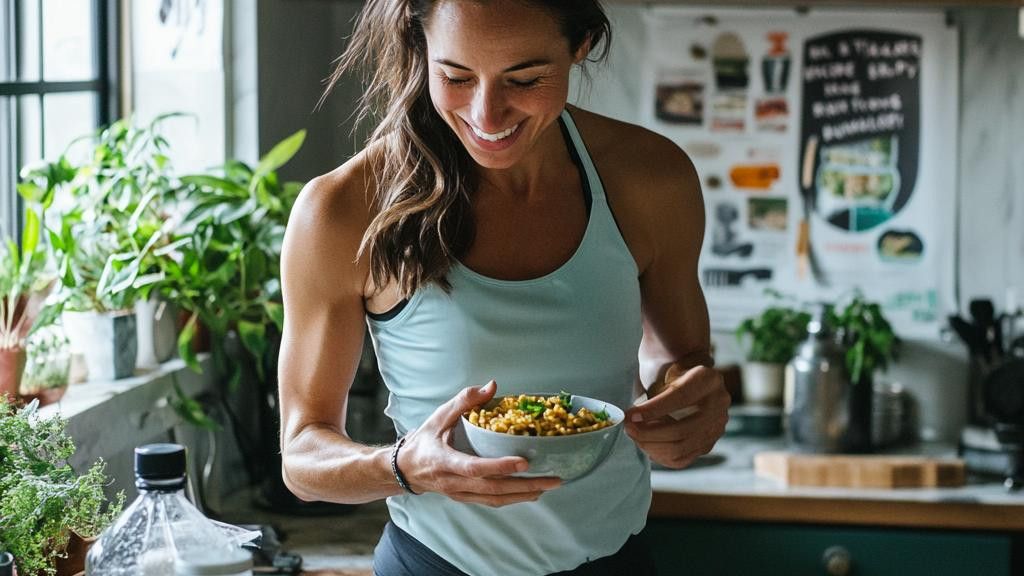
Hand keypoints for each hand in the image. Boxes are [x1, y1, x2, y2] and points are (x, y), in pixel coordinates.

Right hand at [397, 380, 561, 505]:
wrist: (405, 469)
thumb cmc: (423, 441)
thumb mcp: (438, 417)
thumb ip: (463, 401)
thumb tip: (491, 386)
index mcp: (445, 461)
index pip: (474, 467)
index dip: (499, 467)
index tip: (523, 462)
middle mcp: (454, 483)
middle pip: (493, 489)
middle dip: (525, 485)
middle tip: (552, 479)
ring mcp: (460, 494)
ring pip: (495, 499)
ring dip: (524, 494)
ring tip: (549, 486)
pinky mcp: (466, 498)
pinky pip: (492, 502)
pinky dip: (514, 498)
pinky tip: (532, 492)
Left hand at [624, 364, 728, 468]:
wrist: (685, 379)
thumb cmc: (668, 371)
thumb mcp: (661, 364)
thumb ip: (650, 378)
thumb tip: (632, 411)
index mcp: (707, 379)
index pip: (681, 397)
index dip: (653, 410)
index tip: (629, 415)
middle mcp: (719, 404)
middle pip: (683, 429)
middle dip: (649, 433)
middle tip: (628, 428)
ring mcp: (717, 427)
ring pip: (681, 448)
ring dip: (652, 446)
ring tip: (634, 435)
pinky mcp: (708, 443)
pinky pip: (682, 459)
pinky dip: (660, 456)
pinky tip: (646, 445)